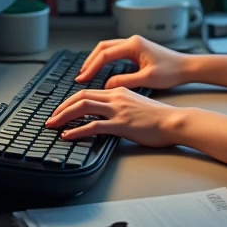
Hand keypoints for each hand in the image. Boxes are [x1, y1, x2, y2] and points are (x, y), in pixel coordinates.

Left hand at [45, 86, 181, 147]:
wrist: (174, 121)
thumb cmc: (160, 117)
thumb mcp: (137, 105)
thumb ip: (121, 106)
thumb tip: (109, 115)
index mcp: (119, 91)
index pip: (88, 92)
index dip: (71, 101)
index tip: (62, 110)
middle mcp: (116, 97)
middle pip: (81, 97)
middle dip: (62, 107)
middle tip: (51, 117)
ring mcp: (118, 110)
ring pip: (83, 107)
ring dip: (64, 116)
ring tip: (53, 125)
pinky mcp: (121, 124)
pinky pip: (93, 126)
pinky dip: (77, 130)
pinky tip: (68, 136)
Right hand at [74, 34, 189, 90]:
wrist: (187, 67)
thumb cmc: (171, 72)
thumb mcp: (147, 79)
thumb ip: (125, 81)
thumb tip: (107, 85)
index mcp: (134, 45)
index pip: (105, 54)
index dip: (91, 67)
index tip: (82, 78)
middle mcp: (132, 41)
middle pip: (103, 48)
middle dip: (90, 61)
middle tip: (80, 75)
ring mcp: (135, 44)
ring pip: (108, 48)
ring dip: (96, 60)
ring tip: (87, 73)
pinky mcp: (137, 50)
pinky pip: (115, 52)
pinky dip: (105, 60)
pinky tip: (101, 70)